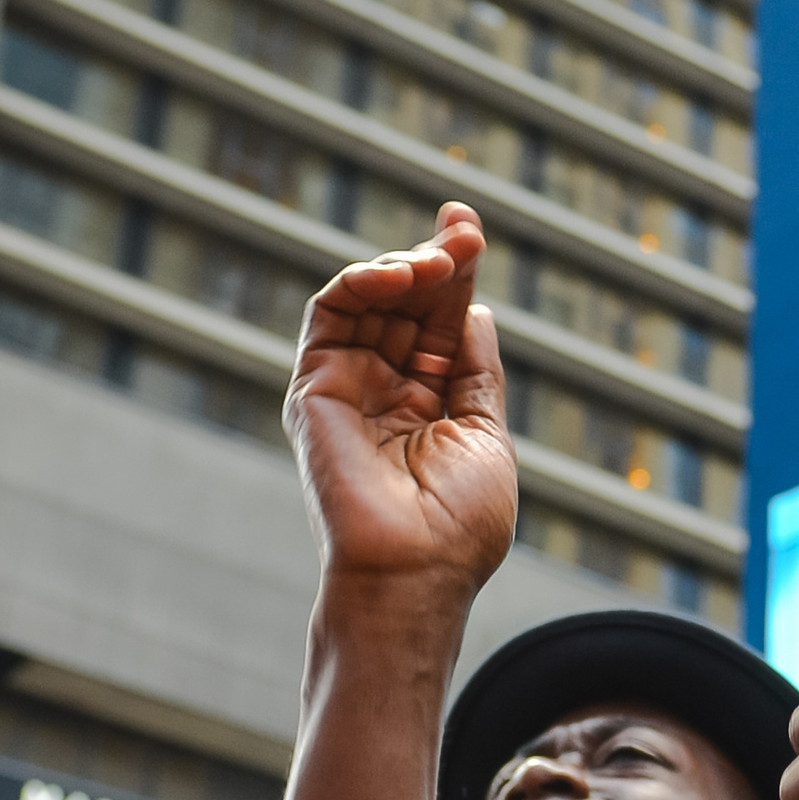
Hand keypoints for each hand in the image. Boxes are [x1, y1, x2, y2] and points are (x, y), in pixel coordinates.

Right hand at [293, 204, 515, 612]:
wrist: (414, 572)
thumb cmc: (459, 524)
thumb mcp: (485, 433)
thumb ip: (475, 370)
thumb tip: (476, 310)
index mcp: (429, 402)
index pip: (440, 320)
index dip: (456, 272)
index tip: (470, 227)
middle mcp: (386, 389)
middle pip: (408, 302)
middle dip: (437, 255)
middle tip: (464, 227)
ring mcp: (348, 387)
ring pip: (367, 299)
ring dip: (404, 266)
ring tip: (439, 261)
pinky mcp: (313, 390)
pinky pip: (329, 316)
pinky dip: (361, 282)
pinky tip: (401, 277)